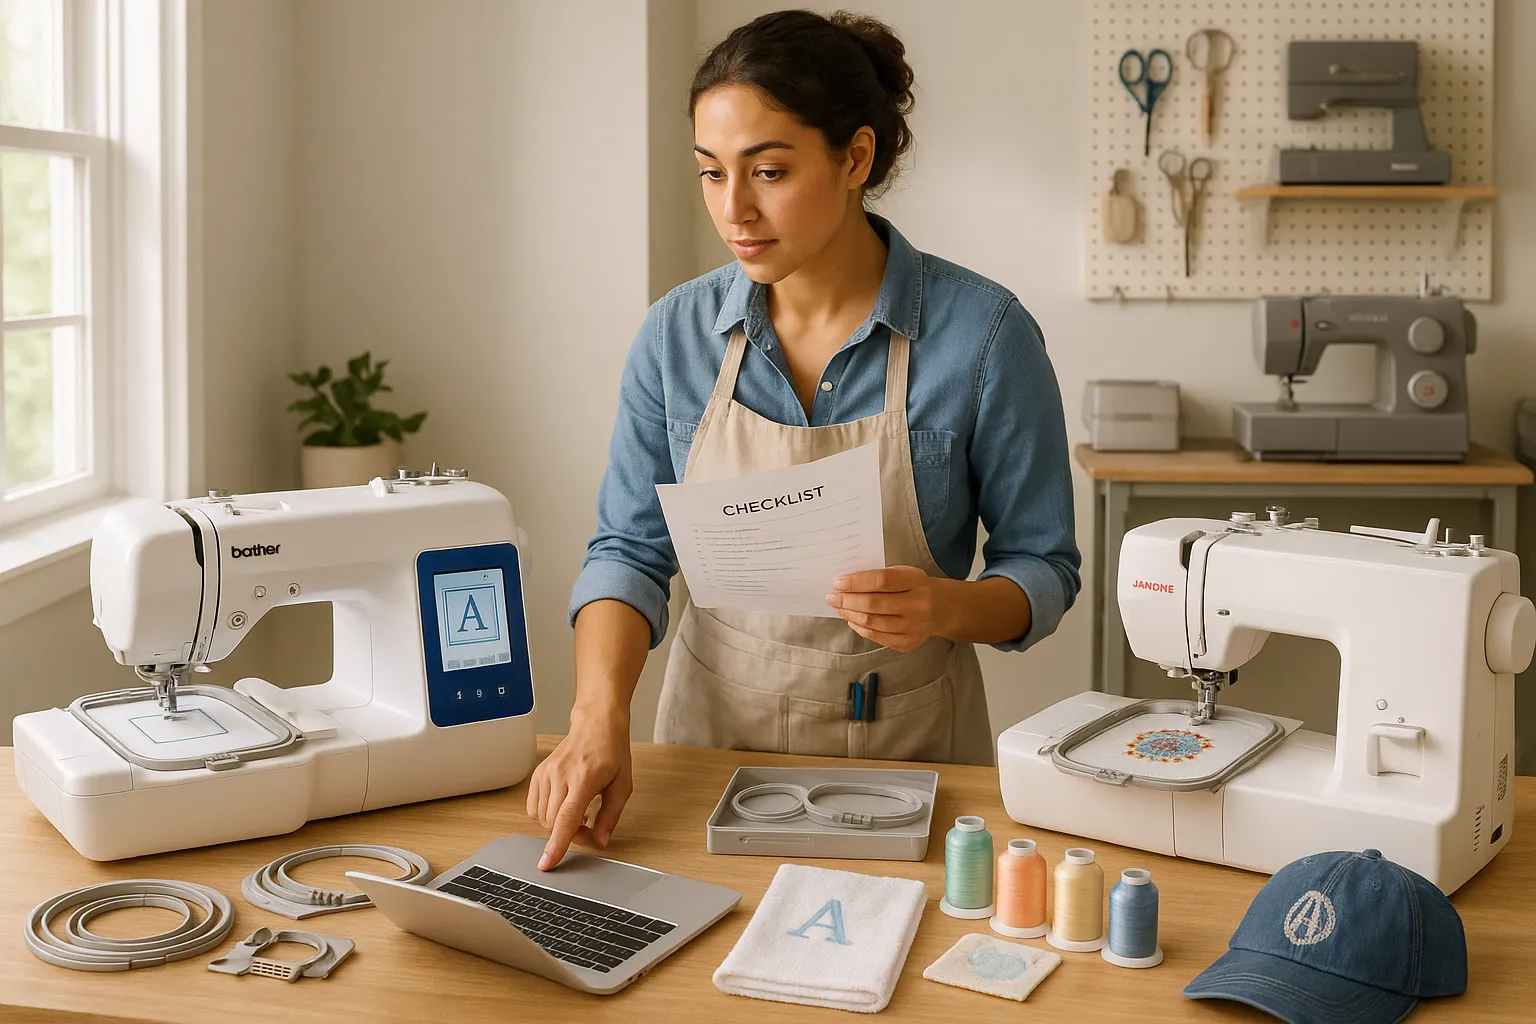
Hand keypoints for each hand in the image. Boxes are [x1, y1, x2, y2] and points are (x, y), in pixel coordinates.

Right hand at [527, 705, 632, 870]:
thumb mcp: (623, 786)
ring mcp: (546, 773)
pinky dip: (547, 815)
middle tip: (589, 828)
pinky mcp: (538, 773)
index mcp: (583, 779)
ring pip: (541, 817)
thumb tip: (600, 842)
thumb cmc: (612, 752)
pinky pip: (534, 807)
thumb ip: (610, 817)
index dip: (556, 845)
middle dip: (569, 836)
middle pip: (552, 823)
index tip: (547, 863)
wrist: (597, 724)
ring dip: (558, 825)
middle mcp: (560, 775)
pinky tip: (564, 806)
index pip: (565, 819)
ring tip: (578, 814)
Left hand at [824, 565, 949, 652]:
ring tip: (839, 608)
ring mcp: (914, 627)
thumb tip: (845, 584)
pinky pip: (877, 637)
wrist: (942, 608)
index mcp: (916, 581)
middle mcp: (918, 605)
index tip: (837, 583)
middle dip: (847, 601)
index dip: (856, 582)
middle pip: (873, 604)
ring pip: (872, 622)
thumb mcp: (904, 573)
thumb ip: (879, 577)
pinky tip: (852, 619)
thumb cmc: (915, 587)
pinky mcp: (908, 643)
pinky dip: (860, 628)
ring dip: (850, 615)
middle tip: (832, 597)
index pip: (881, 581)